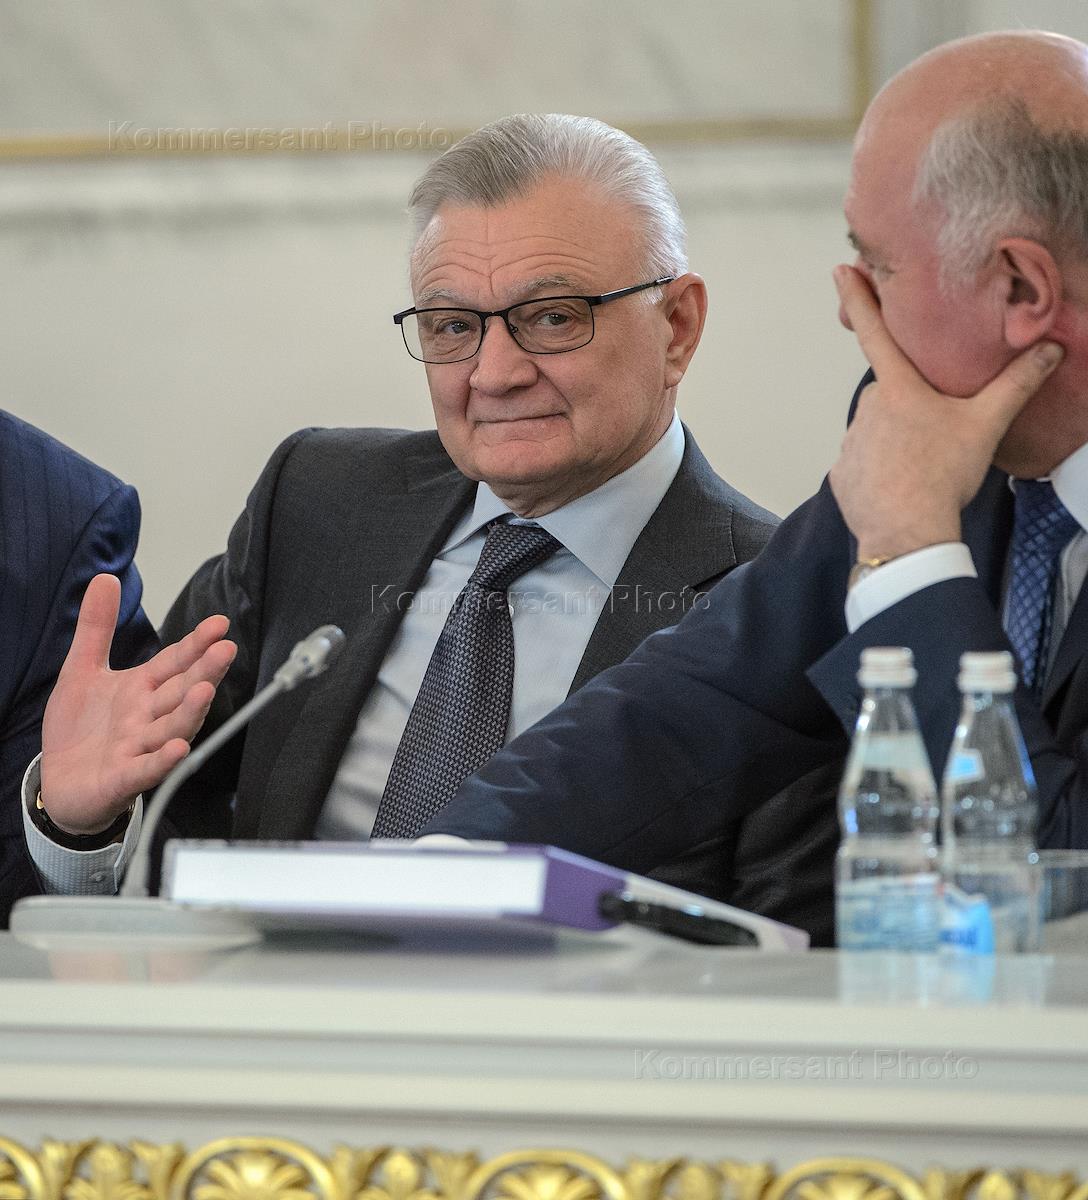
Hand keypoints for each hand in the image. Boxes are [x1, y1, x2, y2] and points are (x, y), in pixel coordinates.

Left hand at [39, 574, 236, 834]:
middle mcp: (146, 717)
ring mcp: (137, 748)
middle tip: (226, 650)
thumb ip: (97, 627)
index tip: (220, 624)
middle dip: (204, 672)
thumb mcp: (81, 670)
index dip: (196, 644)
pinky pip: (145, 770)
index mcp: (141, 689)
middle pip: (181, 692)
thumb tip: (106, 578)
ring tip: (205, 691)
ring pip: (170, 729)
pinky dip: (160, 761)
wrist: (59, 782)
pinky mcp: (121, 779)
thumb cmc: (79, 729)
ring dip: (189, 713)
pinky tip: (178, 749)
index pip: (174, 663)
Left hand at [829, 265, 1063, 560]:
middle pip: (889, 393)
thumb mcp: (985, 424)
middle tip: (935, 433)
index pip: (874, 331)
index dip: (858, 299)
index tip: (840, 271)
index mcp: (898, 388)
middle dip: (910, 405)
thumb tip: (1049, 350)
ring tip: (922, 465)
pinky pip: (863, 464)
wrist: (906, 532)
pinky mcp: (841, 476)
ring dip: (895, 440)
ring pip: (876, 430)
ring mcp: (850, 443)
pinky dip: (880, 470)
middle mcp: (866, 409)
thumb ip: (1017, 383)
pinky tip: (901, 484)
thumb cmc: (942, 474)